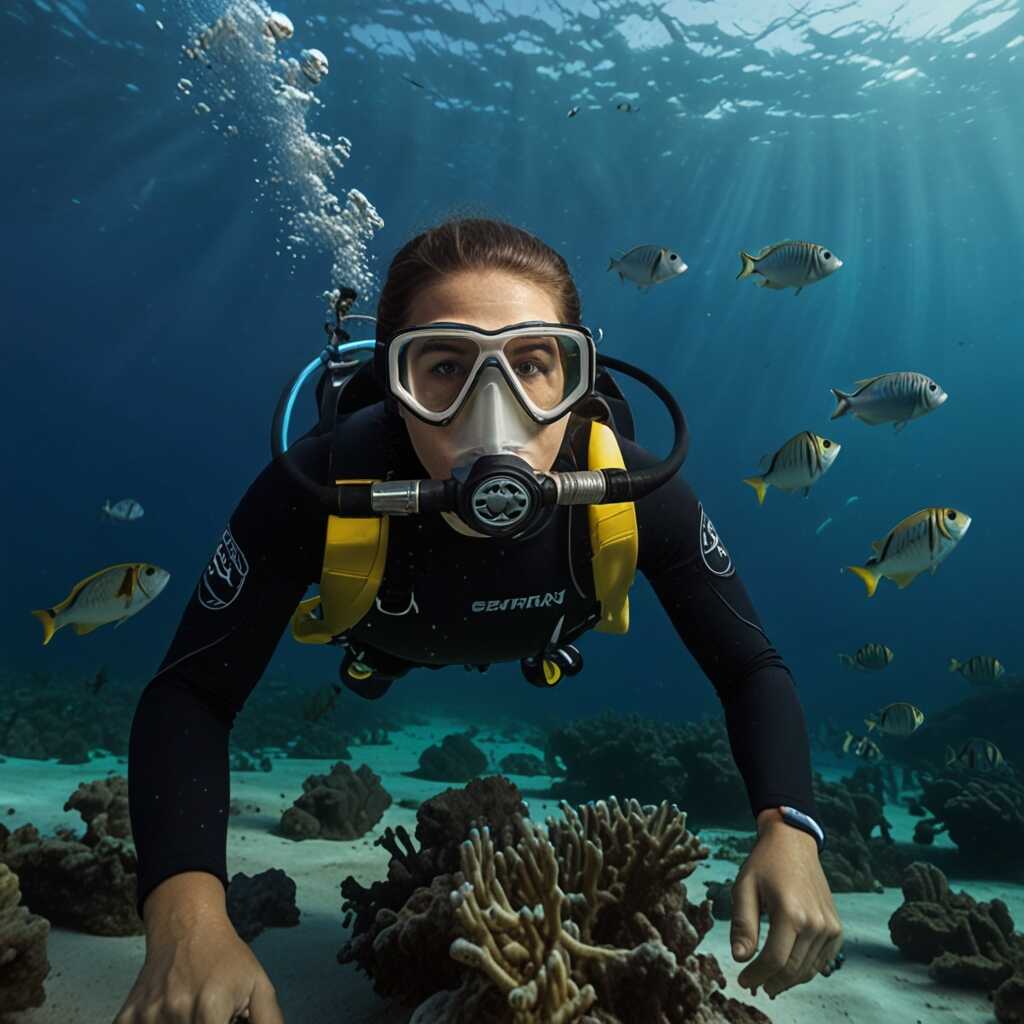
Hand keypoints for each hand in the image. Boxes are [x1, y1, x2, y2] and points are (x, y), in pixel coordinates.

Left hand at [729, 809, 842, 998]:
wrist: (793, 842)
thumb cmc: (764, 863)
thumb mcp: (744, 887)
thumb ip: (743, 925)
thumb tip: (740, 958)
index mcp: (791, 913)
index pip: (774, 961)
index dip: (756, 975)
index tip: (742, 980)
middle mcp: (816, 923)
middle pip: (792, 970)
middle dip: (771, 982)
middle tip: (754, 984)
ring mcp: (830, 927)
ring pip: (808, 969)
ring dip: (788, 980)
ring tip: (768, 980)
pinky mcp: (836, 928)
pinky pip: (822, 960)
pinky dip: (806, 969)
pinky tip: (789, 968)